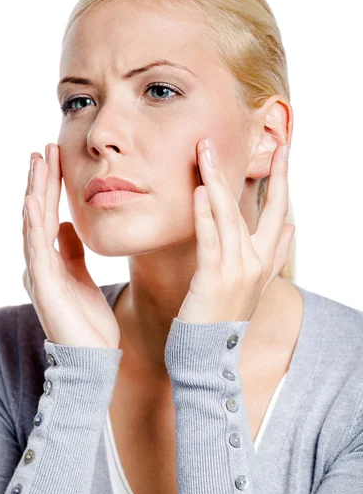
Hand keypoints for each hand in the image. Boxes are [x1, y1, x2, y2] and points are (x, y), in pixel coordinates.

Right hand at [22, 144, 120, 348]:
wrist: (93, 359)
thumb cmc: (87, 322)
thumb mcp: (81, 277)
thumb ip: (71, 251)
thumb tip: (67, 225)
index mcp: (51, 260)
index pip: (50, 215)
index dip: (51, 187)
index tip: (55, 158)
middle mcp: (40, 264)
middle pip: (39, 214)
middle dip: (41, 181)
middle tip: (44, 149)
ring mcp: (39, 274)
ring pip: (35, 225)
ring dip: (35, 193)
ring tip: (38, 163)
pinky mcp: (44, 287)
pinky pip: (38, 250)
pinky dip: (33, 225)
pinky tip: (33, 201)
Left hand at [177, 138, 294, 322]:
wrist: (208, 354)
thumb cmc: (226, 314)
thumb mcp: (257, 284)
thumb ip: (275, 254)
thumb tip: (294, 227)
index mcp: (265, 260)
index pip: (279, 212)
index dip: (282, 180)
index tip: (284, 151)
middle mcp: (256, 262)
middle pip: (256, 209)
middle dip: (250, 172)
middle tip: (237, 139)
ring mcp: (237, 270)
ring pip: (229, 217)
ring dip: (217, 182)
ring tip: (207, 152)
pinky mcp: (214, 278)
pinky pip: (210, 240)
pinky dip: (205, 215)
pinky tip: (200, 191)